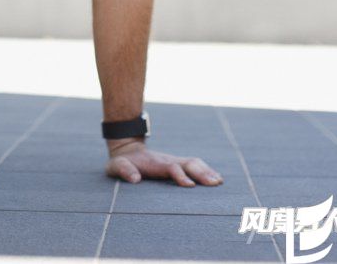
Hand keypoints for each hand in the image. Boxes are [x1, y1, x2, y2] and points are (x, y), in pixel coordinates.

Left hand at [106, 140, 222, 186]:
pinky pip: (195, 165)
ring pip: (194, 163)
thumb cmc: (122, 162)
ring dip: (207, 171)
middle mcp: (168, 160)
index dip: (180, 175)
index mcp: (155, 163)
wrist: (127, 150)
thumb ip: (124, 170)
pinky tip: (216, 180)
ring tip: (219, 182)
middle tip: (215, 183)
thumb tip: (135, 179)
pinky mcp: (177, 164)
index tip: (189, 185)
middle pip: (188, 163)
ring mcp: (174, 161)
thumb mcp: (117, 166)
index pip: (171, 168)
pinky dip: (206, 170)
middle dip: (201, 172)